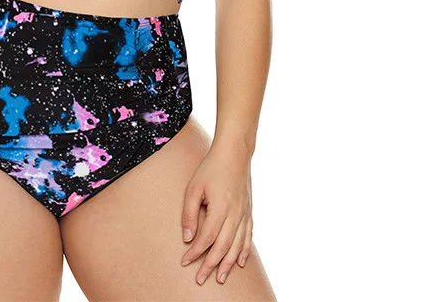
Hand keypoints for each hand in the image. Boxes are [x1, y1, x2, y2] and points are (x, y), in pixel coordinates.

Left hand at [180, 142, 253, 284]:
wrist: (234, 155)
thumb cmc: (211, 168)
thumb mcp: (194, 187)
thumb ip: (189, 213)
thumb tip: (187, 237)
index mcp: (220, 209)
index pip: (206, 238)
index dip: (195, 252)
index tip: (185, 262)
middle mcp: (235, 215)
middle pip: (222, 247)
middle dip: (210, 265)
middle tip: (201, 279)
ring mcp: (244, 214)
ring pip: (237, 246)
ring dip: (227, 264)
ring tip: (220, 278)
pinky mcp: (249, 212)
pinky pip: (248, 237)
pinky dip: (244, 252)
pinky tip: (240, 262)